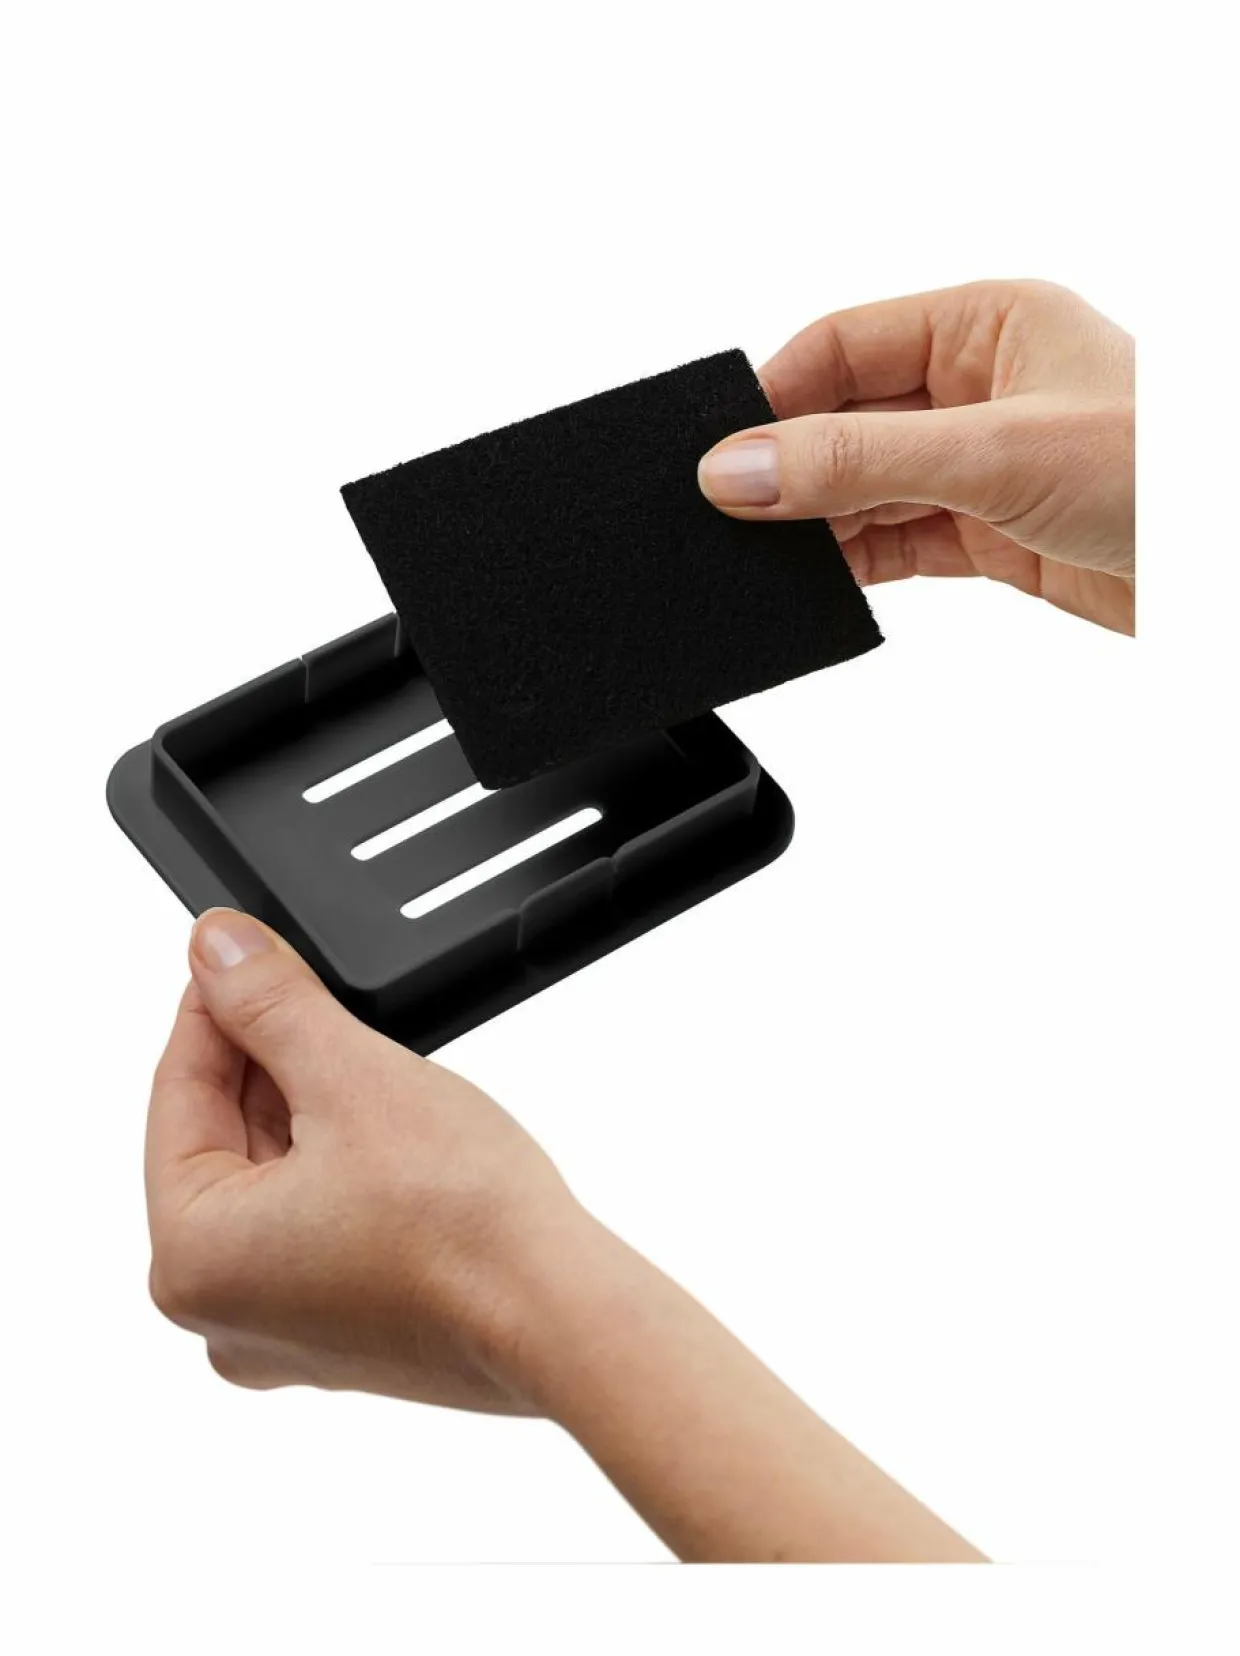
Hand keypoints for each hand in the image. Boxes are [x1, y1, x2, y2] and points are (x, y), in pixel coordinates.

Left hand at [146, 907, 579, 1411]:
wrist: (564, 1315)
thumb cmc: (463, 1225)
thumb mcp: (352, 1077)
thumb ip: (270, 1003)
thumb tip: (218, 946)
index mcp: (191, 1261)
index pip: (177, 1095)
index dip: (213, 1004)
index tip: (238, 948)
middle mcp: (221, 1315)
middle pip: (222, 1140)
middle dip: (265, 1056)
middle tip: (303, 980)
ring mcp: (285, 1333)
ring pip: (272, 1181)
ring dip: (307, 1106)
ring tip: (357, 1046)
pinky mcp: (345, 1333)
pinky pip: (314, 1222)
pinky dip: (337, 1163)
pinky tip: (381, 1117)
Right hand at [697, 280, 1134, 633]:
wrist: (1233, 573)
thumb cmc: (1168, 473)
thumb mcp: (995, 452)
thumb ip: (858, 460)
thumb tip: (741, 469)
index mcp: (987, 323)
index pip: (843, 344)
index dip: (775, 396)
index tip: (718, 452)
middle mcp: (978, 387)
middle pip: (845, 419)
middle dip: (790, 469)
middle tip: (730, 516)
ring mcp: (980, 463)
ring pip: (865, 488)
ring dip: (818, 525)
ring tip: (766, 559)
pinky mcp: (989, 534)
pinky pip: (896, 542)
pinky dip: (854, 565)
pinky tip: (819, 584)